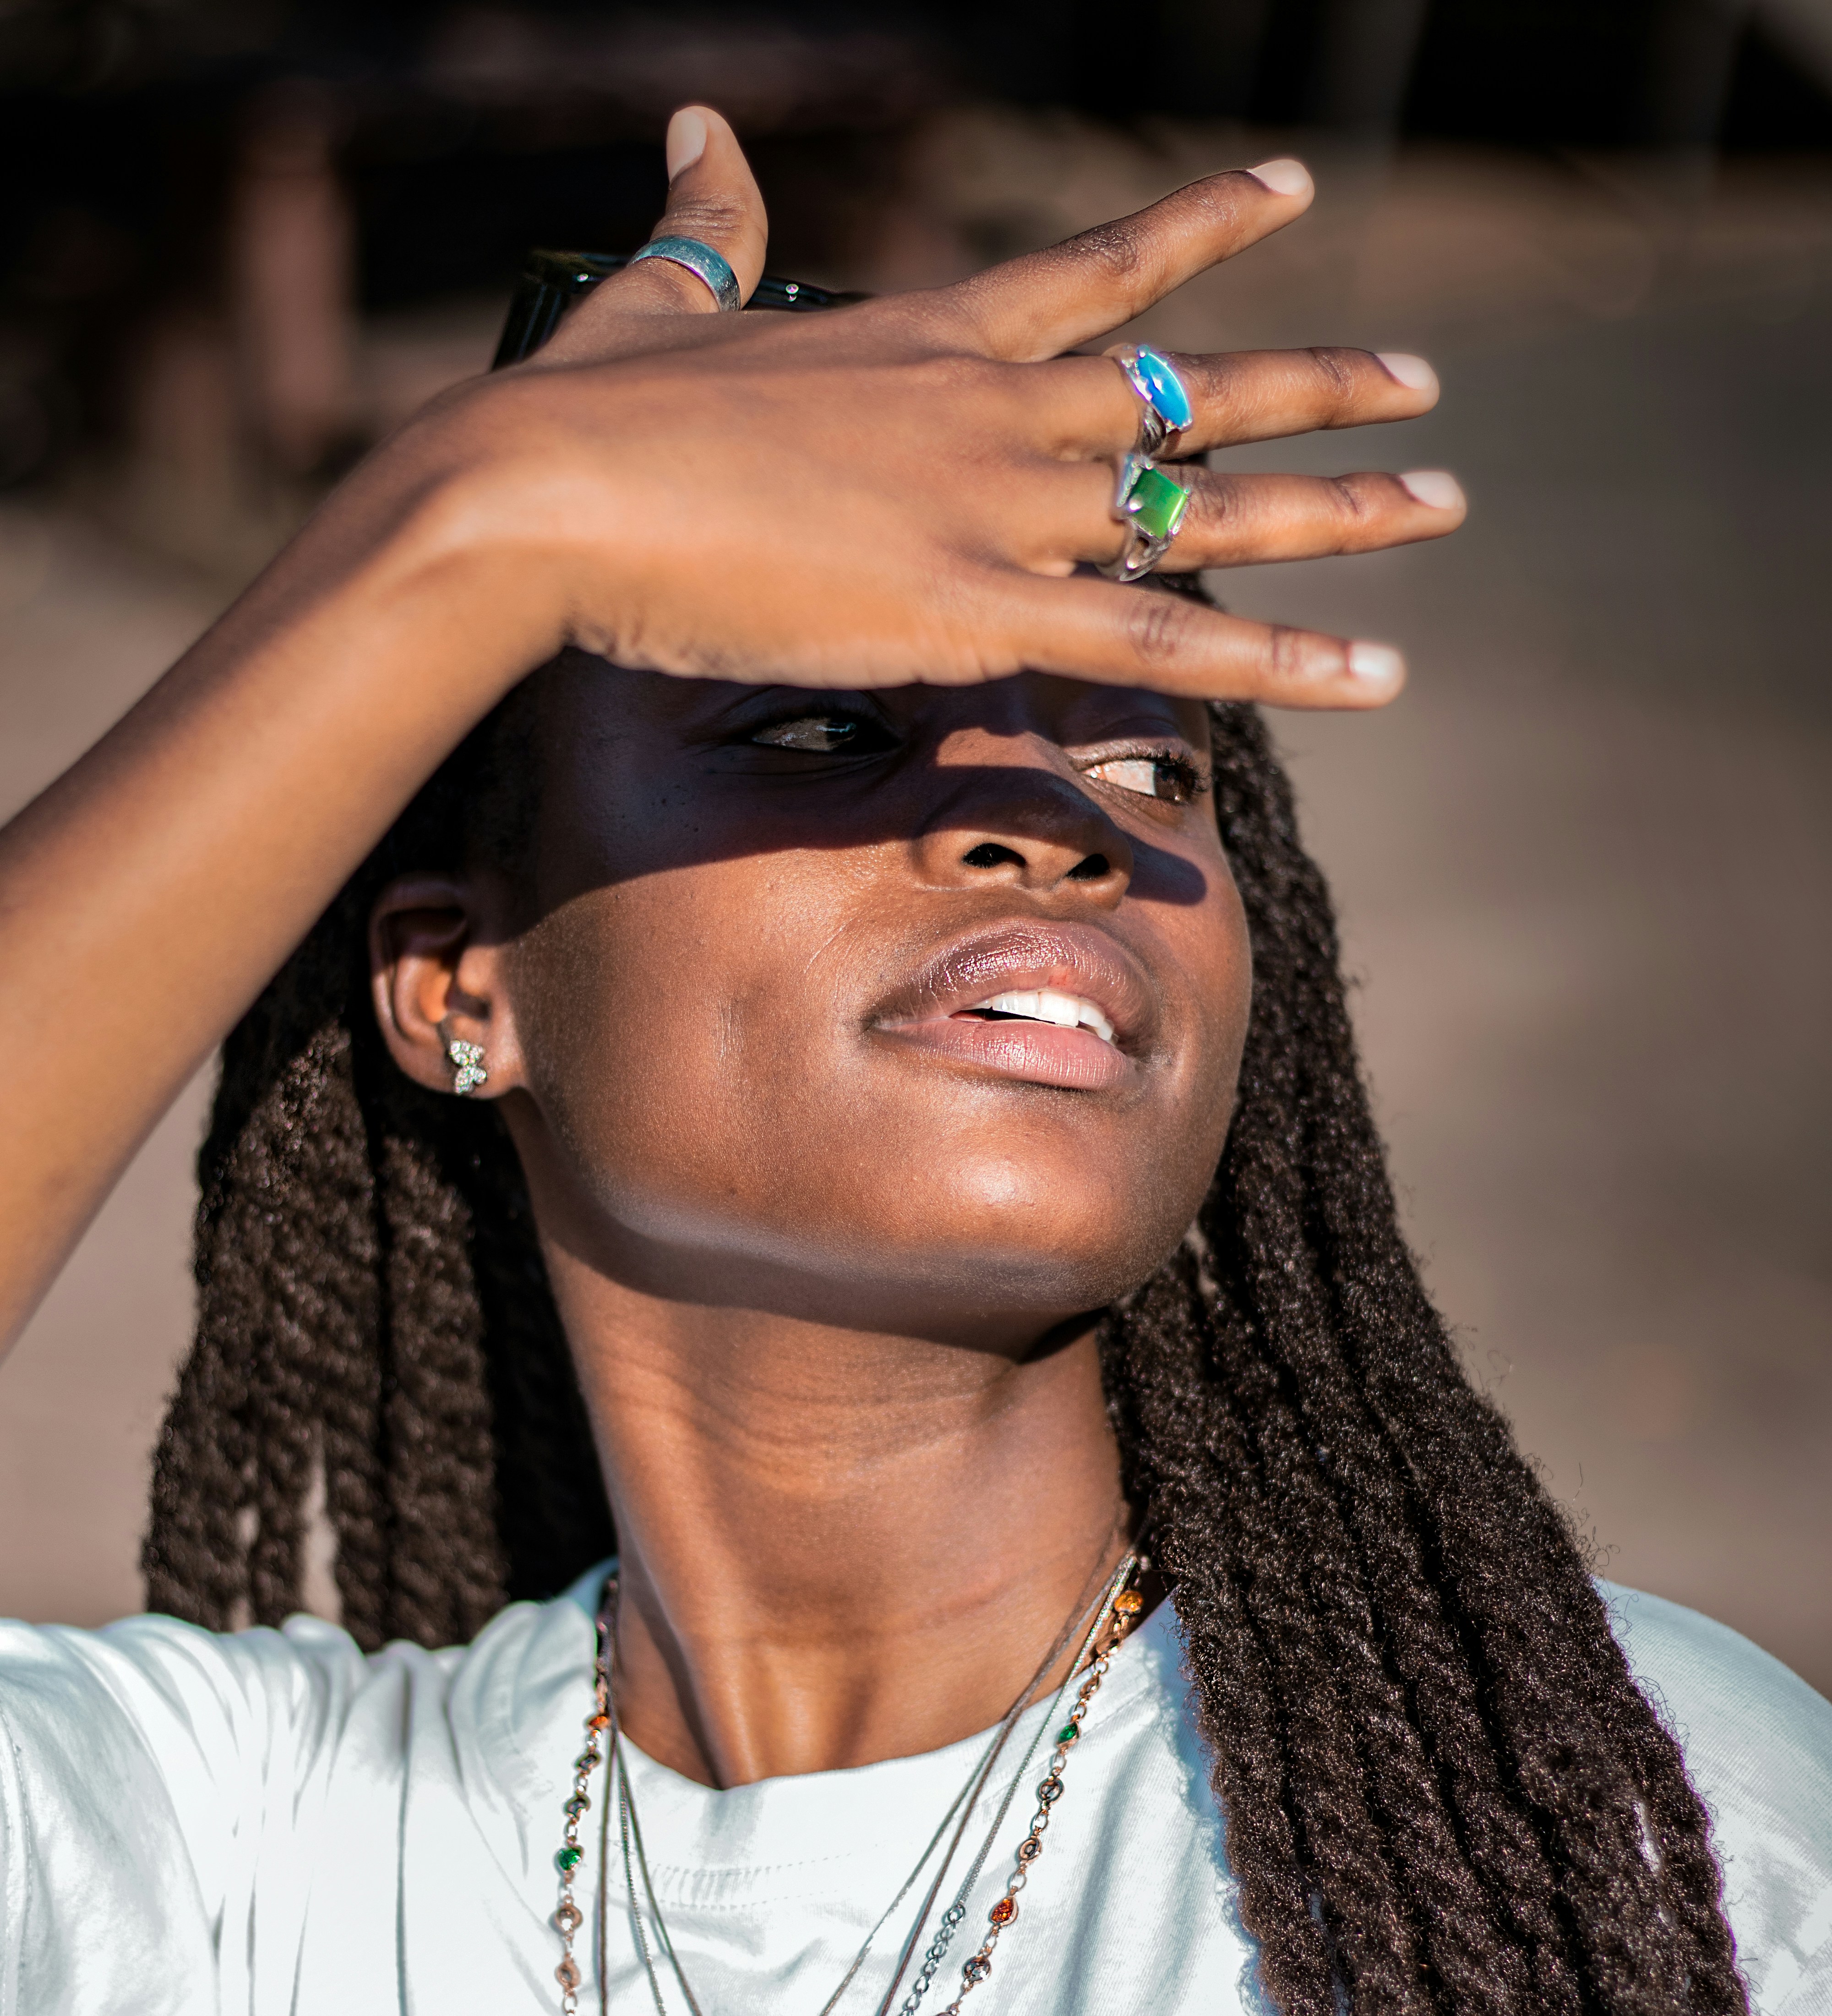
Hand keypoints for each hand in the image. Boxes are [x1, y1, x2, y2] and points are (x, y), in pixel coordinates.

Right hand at [373, 105, 1461, 706]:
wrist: (542, 492)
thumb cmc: (591, 416)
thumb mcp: (663, 298)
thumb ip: (708, 221)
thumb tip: (695, 128)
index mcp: (928, 336)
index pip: (1099, 268)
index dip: (1200, 229)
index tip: (1289, 189)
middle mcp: (989, 408)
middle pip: (1189, 385)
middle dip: (1315, 384)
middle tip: (1424, 385)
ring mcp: (992, 507)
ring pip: (1204, 502)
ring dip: (1337, 507)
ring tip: (1445, 504)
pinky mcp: (974, 609)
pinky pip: (1162, 643)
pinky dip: (1279, 662)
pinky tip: (1380, 673)